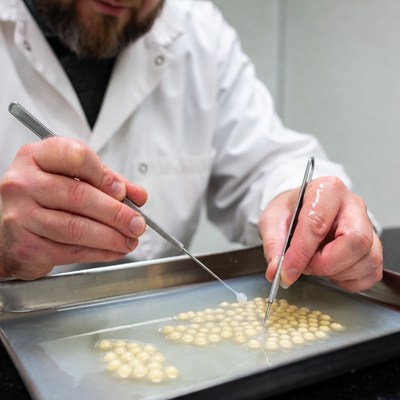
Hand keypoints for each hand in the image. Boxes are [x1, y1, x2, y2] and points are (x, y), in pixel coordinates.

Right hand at [0, 137, 147, 279]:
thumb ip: (106, 182)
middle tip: (137, 223)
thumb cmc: (43, 198)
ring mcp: (21, 216)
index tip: (124, 192)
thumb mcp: (71, 178)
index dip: (104, 175)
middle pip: (80, 196)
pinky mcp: (26, 246)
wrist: (6, 230)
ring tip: (130, 239)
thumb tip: (137, 195)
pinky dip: (99, 252)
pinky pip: (71, 250)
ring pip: (76, 227)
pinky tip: (114, 250)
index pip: (75, 156)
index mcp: (36, 157)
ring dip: (111, 237)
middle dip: (116, 213)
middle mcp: (24, 183)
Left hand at [259, 176, 382, 291]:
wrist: (302, 209)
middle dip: (326, 263)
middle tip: (305, 266)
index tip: (286, 272)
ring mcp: (368, 226)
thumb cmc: (291, 210)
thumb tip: (277, 270)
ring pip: (367, 259)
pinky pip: (371, 273)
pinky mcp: (374, 247)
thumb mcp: (272, 220)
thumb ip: (273, 244)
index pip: (317, 224)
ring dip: (336, 273)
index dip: (301, 253)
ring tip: (316, 263)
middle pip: (355, 240)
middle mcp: (353, 206)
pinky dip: (349, 281)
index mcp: (327, 190)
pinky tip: (332, 269)